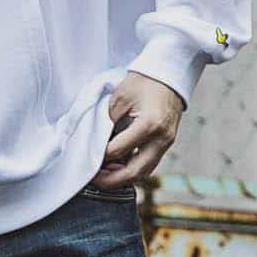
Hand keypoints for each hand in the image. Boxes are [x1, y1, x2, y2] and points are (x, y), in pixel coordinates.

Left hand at [90, 71, 186, 188]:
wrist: (169, 75)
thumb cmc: (145, 82)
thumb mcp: (120, 98)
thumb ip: (108, 122)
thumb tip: (96, 144)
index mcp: (149, 124)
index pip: (119, 150)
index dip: (100, 156)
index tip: (87, 157)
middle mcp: (161, 138)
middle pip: (135, 172)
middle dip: (111, 180)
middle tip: (93, 180)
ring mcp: (166, 143)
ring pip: (144, 173)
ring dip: (123, 178)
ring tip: (104, 176)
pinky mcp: (166, 144)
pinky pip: (149, 164)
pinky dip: (133, 169)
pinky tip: (118, 167)